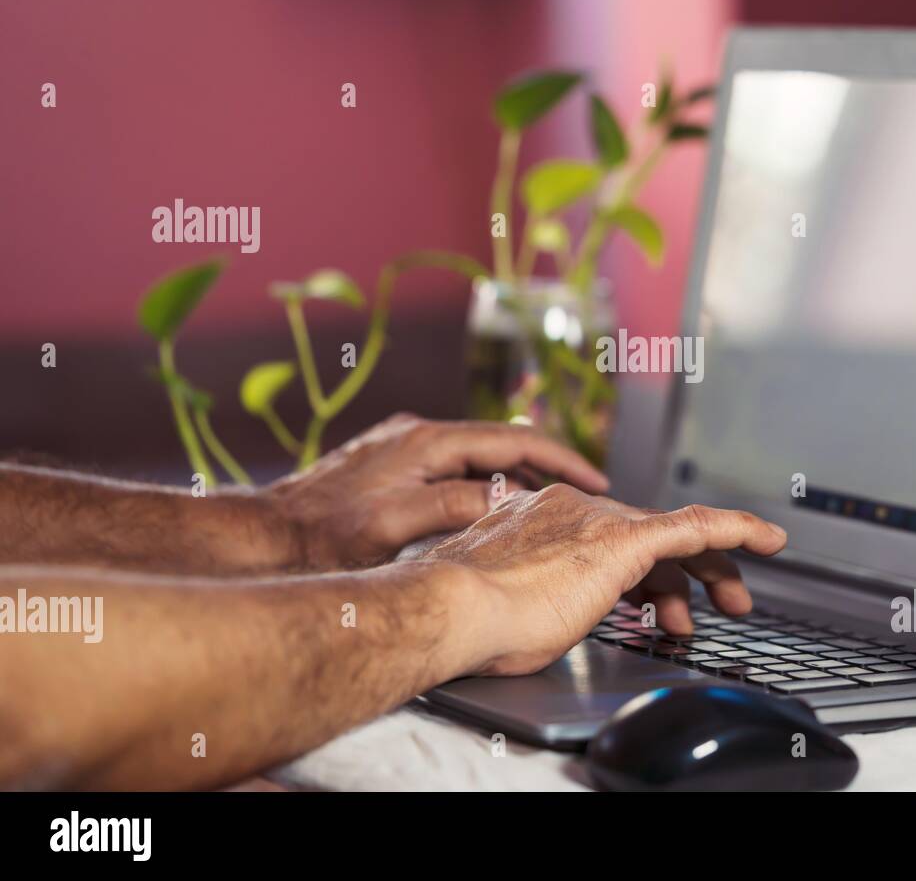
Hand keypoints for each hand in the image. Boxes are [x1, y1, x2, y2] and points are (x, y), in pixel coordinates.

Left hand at [268, 414, 609, 569]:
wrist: (262, 537)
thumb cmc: (321, 535)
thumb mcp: (396, 525)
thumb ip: (456, 506)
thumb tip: (510, 499)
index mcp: (427, 440)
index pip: (515, 438)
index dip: (562, 460)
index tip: (597, 481)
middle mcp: (417, 435)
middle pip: (501, 443)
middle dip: (547, 468)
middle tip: (583, 498)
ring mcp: (402, 448)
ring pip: (478, 457)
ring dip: (516, 478)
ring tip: (548, 508)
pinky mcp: (389, 466)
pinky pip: (454, 467)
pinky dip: (485, 484)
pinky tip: (490, 510)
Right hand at [421, 484, 786, 677]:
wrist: (450, 606)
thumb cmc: (464, 620)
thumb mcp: (505, 603)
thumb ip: (533, 594)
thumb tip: (538, 611)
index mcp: (541, 518)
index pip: (611, 537)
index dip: (645, 570)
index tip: (658, 594)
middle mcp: (572, 509)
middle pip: (648, 535)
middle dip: (685, 573)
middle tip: (708, 608)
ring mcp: (596, 520)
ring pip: (675, 535)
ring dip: (709, 571)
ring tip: (732, 605)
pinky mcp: (622, 538)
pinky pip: (695, 527)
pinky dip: (735, 530)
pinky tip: (765, 539)